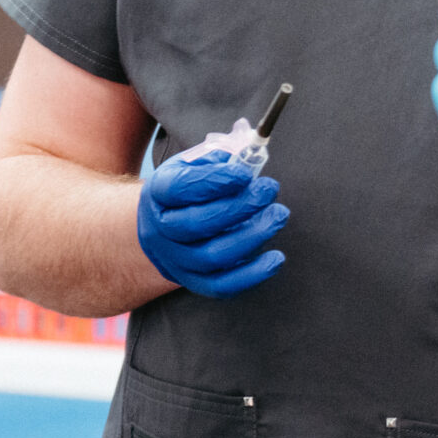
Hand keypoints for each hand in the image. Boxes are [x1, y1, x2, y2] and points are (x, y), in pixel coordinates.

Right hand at [137, 151, 288, 297]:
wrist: (161, 228)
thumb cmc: (186, 191)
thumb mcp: (193, 165)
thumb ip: (219, 157)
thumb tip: (249, 150)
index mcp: (159, 193)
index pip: (181, 188)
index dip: (214, 181)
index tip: (246, 173)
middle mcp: (161, 229)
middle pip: (198, 223)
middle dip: (240, 207)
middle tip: (269, 190)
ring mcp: (176, 259)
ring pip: (212, 256)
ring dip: (251, 236)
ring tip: (278, 215)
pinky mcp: (193, 281)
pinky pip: (222, 286)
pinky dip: (251, 275)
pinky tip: (276, 258)